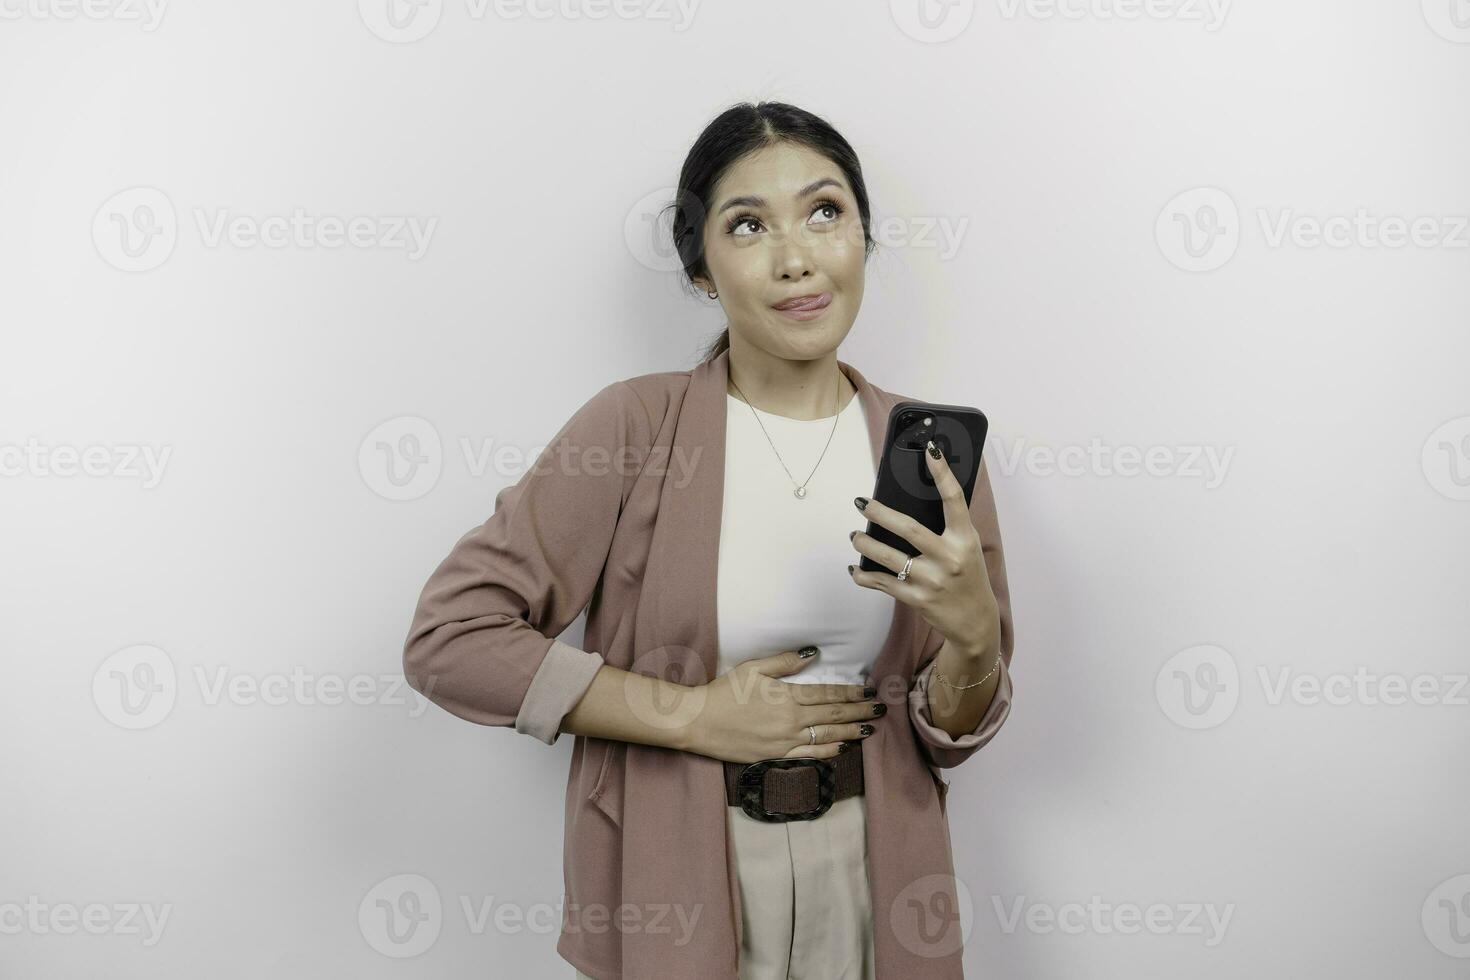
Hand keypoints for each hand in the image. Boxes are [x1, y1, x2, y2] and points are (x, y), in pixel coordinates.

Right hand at [683, 648, 884, 764]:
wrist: (698, 722)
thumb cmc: (722, 693)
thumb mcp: (752, 669)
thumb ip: (784, 662)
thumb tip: (812, 652)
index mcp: (787, 696)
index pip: (828, 694)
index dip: (851, 693)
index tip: (868, 691)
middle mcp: (791, 720)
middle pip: (834, 715)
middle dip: (860, 711)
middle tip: (881, 709)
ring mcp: (785, 741)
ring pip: (827, 736)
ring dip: (851, 731)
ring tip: (870, 728)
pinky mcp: (776, 756)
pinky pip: (810, 755)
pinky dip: (829, 752)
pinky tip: (842, 747)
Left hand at [848, 439, 999, 658]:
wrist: (976, 622)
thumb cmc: (968, 577)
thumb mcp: (967, 548)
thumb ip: (948, 527)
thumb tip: (914, 500)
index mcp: (965, 539)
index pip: (954, 499)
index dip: (942, 473)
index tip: (930, 449)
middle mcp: (949, 558)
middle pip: (909, 529)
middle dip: (880, 513)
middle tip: (861, 503)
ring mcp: (932, 580)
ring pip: (889, 557)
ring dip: (865, 544)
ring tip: (854, 535)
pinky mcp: (917, 599)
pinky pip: (882, 584)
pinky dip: (864, 575)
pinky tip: (855, 568)